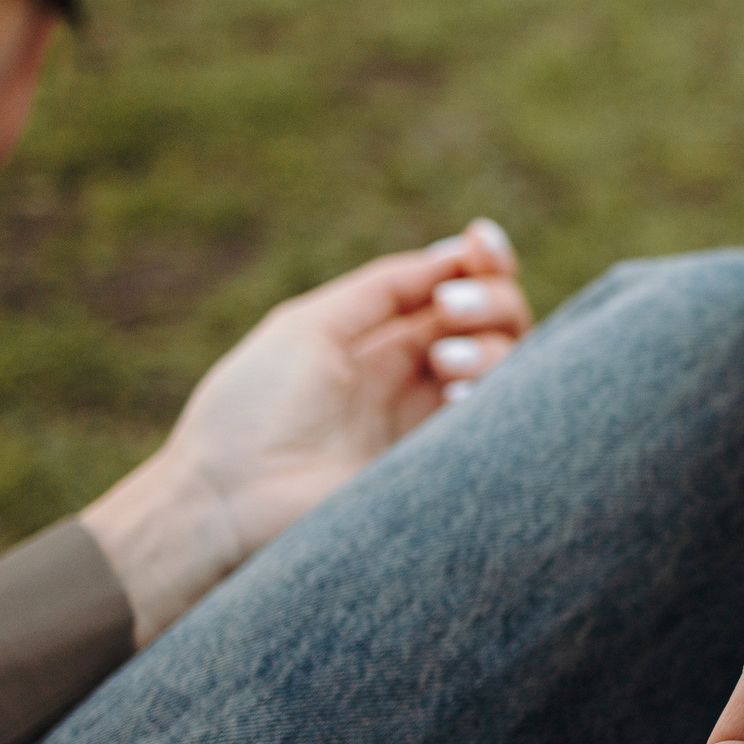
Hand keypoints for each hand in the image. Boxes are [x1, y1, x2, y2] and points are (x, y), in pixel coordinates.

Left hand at [84, 219, 532, 641]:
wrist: (229, 501)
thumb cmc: (253, 412)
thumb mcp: (309, 327)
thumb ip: (381, 289)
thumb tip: (451, 257)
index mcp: (381, 348)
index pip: (456, 296)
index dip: (481, 263)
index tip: (480, 242)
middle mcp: (417, 385)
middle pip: (498, 325)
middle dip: (492, 299)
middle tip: (453, 307)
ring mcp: (437, 429)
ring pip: (514, 368)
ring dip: (492, 346)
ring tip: (447, 358)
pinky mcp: (451, 471)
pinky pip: (508, 423)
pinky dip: (496, 392)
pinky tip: (458, 393)